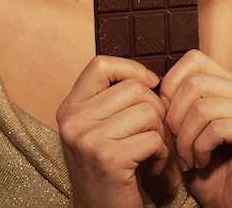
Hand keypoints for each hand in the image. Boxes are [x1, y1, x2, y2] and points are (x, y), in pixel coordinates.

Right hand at [56, 56, 167, 207]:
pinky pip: (153, 139)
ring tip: (150, 149)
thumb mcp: (99, 127)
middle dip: (154, 108)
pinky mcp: (109, 159)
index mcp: (70, 107)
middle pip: (133, 88)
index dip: (130, 68)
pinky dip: (161, 154)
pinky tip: (152, 166)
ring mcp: (88, 139)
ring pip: (148, 112)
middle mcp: (74, 120)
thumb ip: (114, 99)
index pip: (100, 65)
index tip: (149, 83)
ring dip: (160, 132)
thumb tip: (151, 77)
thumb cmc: (109, 167)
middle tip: (152, 131)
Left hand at [159, 50, 231, 207]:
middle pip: (195, 84)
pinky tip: (202, 162)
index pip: (195, 59)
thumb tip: (157, 82)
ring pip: (203, 108)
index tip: (167, 115)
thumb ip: (177, 98)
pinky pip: (216, 129)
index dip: (172, 85)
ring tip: (188, 158)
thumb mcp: (185, 125)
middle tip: (177, 144)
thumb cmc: (207, 167)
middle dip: (175, 118)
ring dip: (185, 139)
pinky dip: (200, 149)